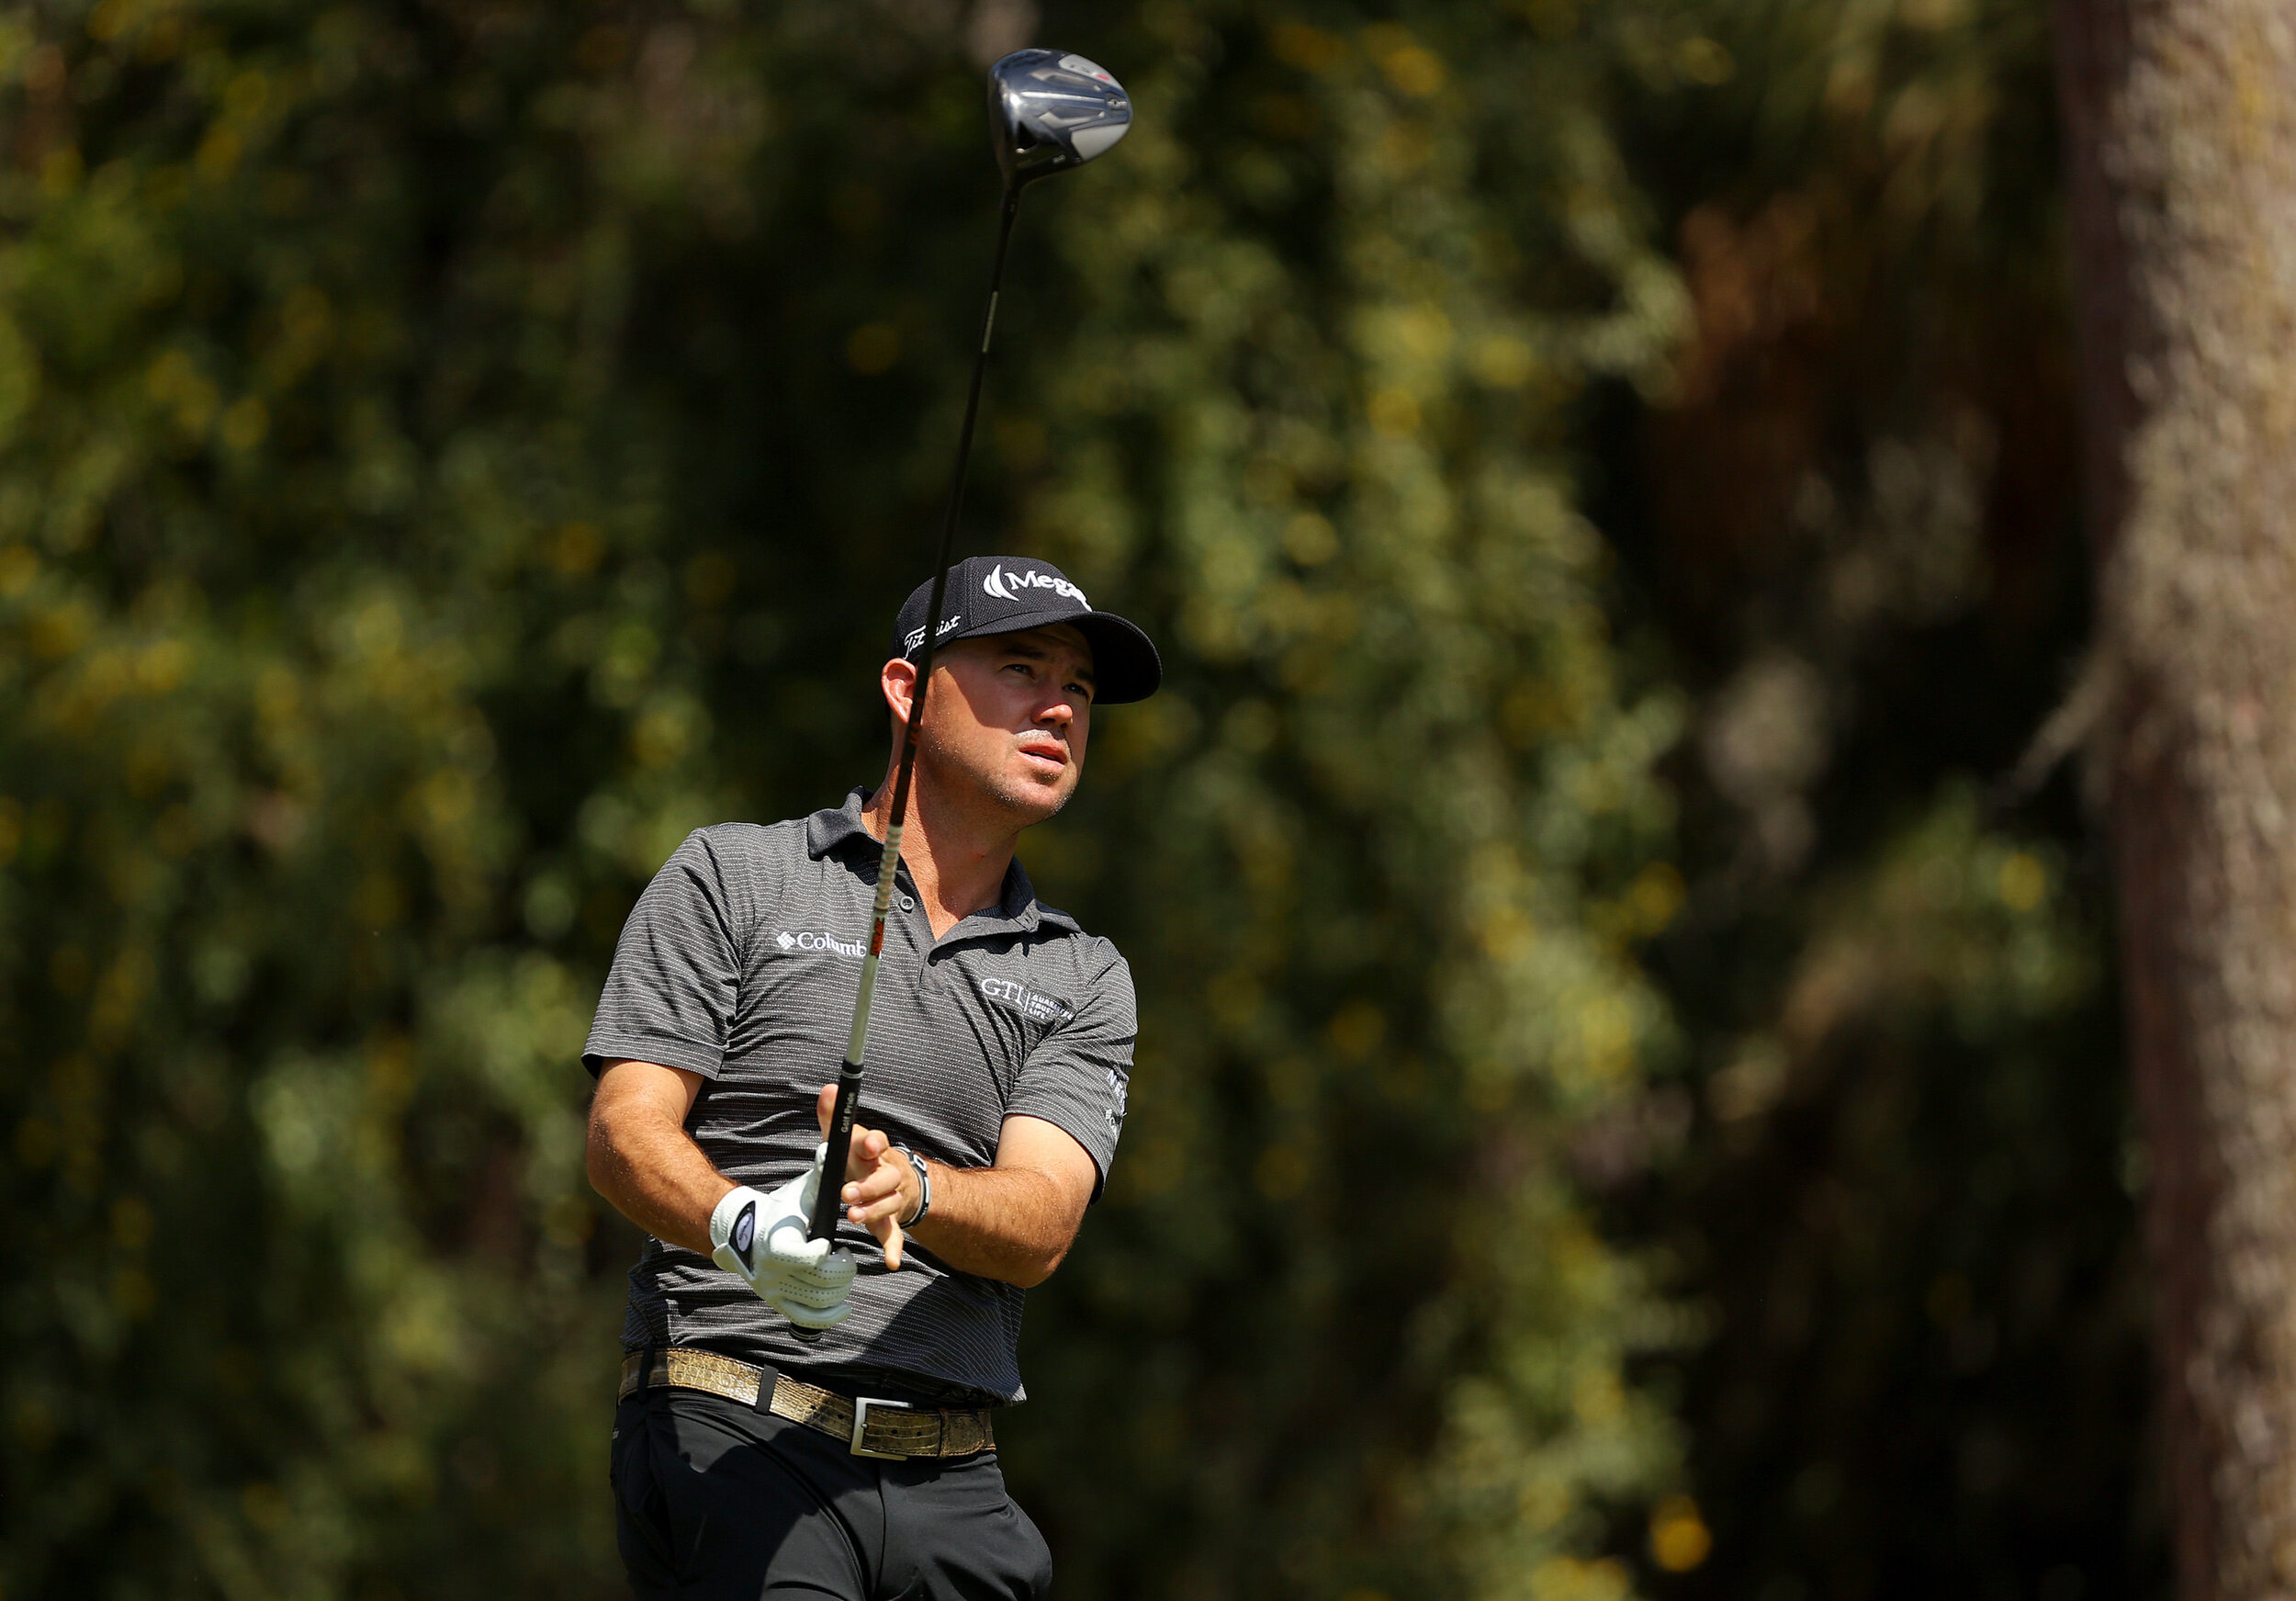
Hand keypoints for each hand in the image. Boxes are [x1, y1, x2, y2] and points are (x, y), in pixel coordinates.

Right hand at [708, 1147, 856, 1329]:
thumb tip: (828, 1147)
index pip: (811, 1257)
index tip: (830, 1241)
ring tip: (841, 1269)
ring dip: (842, 1288)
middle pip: (823, 1281)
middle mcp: (773, 1272)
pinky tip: (845, 1306)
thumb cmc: (780, 1208)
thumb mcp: (798, 1191)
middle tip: (846, 1255)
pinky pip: (808, 1319)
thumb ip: (817, 1172)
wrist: (744, 1231)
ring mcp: (774, 1291)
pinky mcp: (777, 1303)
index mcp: (777, 1243)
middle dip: (844, 1269)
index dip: (827, 1250)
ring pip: (821, 1301)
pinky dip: (831, 1316)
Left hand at [814, 1084, 924, 1270]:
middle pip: (885, 1178)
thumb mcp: (846, 1137)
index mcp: (876, 1151)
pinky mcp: (892, 1220)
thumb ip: (833, 1117)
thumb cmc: (861, 1157)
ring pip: (890, 1204)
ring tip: (852, 1217)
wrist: (895, 1180)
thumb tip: (828, 1089)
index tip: (866, 1145)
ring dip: (873, 1212)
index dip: (873, 1143)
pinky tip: (891, 1261)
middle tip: (846, 1194)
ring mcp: (893, 1197)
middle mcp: (889, 1173)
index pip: (879, 1143)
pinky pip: (897, 1234)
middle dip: (867, 1186)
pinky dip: (895, 1248)